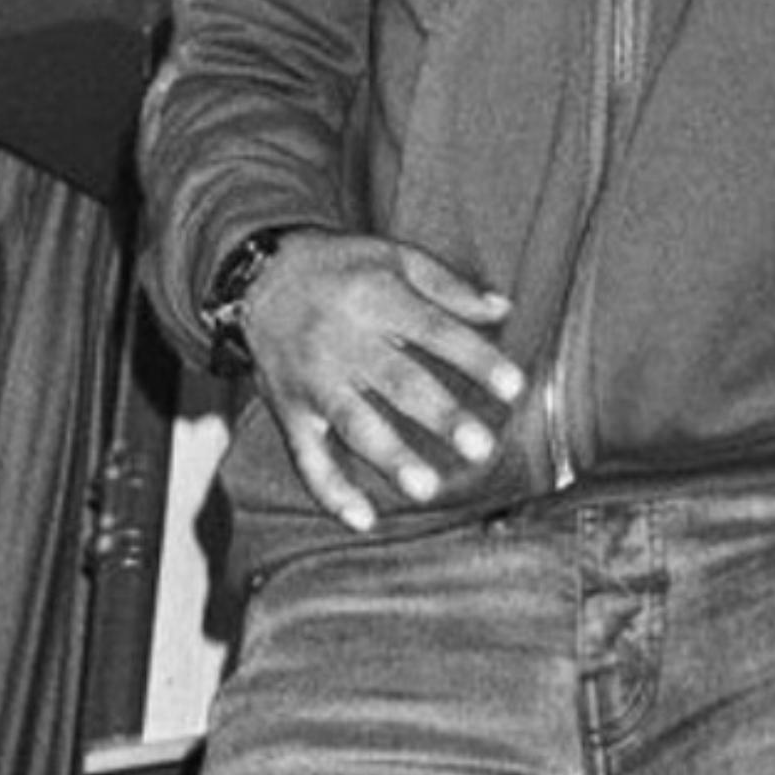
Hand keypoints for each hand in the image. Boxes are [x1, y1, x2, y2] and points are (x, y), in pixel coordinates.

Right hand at [238, 230, 525, 533]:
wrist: (260, 277)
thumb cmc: (337, 266)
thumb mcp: (393, 256)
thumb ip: (449, 286)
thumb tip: (503, 309)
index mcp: (377, 299)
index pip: (435, 330)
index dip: (476, 357)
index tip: (514, 386)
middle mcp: (345, 342)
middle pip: (398, 382)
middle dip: (441, 416)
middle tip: (481, 447)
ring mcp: (315, 380)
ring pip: (355, 424)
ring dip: (391, 458)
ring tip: (427, 487)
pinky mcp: (290, 411)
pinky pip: (307, 457)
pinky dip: (331, 491)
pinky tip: (362, 517)